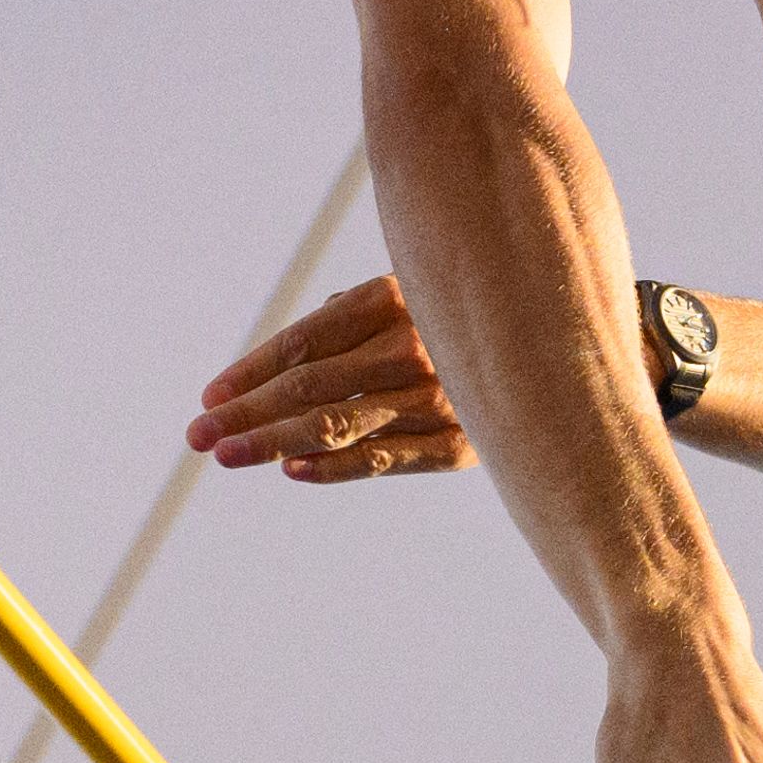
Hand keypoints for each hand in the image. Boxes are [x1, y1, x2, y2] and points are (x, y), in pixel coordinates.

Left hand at [184, 276, 478, 480]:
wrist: (563, 339)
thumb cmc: (461, 312)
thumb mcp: (408, 292)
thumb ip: (347, 319)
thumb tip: (277, 365)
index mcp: (394, 298)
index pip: (303, 341)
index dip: (251, 371)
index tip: (209, 398)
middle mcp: (414, 348)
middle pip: (309, 387)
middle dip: (247, 413)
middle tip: (199, 435)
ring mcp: (440, 398)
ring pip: (338, 426)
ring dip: (274, 443)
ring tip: (228, 454)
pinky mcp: (463, 443)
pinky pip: (386, 460)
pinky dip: (335, 466)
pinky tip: (291, 471)